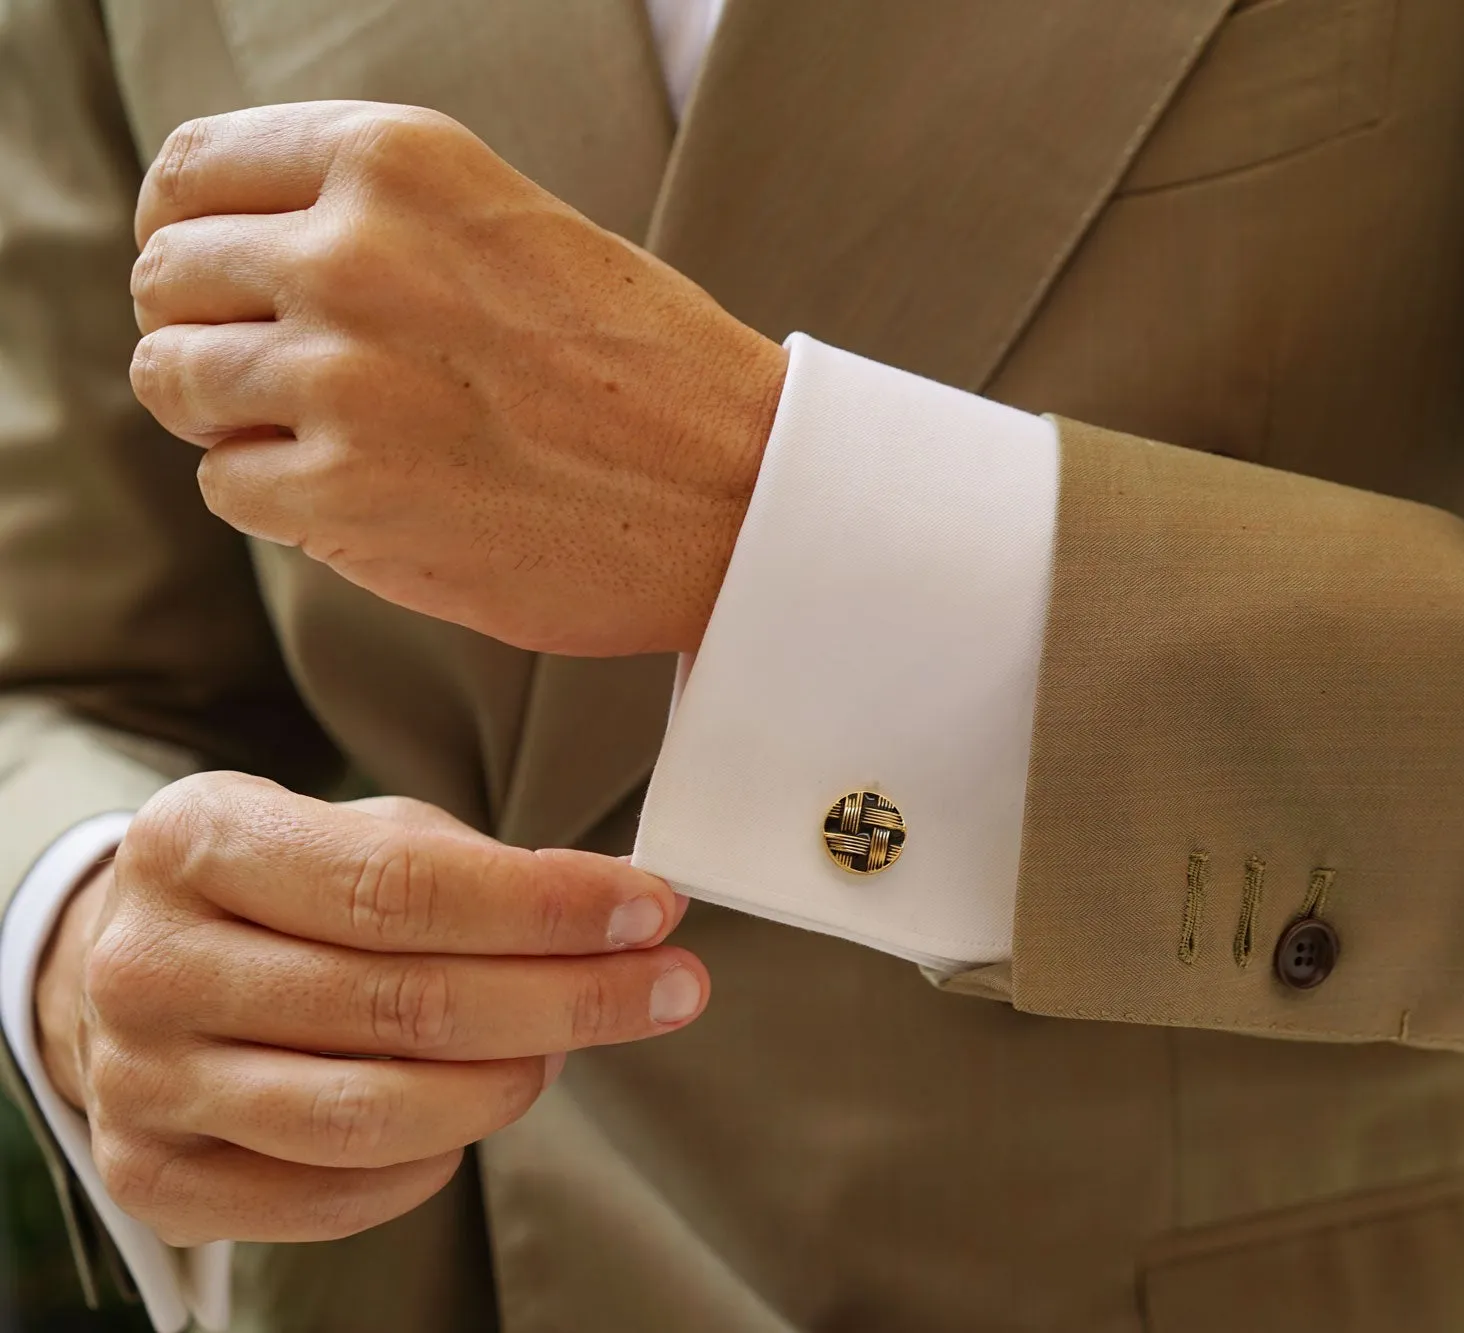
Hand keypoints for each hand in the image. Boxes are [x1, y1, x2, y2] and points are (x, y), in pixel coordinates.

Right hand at [32, 774, 705, 1244]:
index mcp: (195, 840)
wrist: (136, 963)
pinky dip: (434, 1161)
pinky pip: (335, 1194)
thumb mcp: (360, 829)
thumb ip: (478, 867)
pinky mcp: (155, 1177)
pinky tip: (480, 1106)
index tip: (653, 909)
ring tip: (571, 1048)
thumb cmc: (282, 888)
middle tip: (669, 985)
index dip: (546, 907)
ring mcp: (141, 1081)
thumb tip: (624, 911)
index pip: (399, 885)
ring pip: (373, 1113)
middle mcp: (150, 963)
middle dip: (570, 998)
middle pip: (403, 1004)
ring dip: (512, 1084)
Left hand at [127, 101, 787, 656]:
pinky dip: (276, 496)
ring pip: (176, 380)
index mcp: (397, 160)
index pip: (192, 171)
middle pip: (167, 278)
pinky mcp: (343, 494)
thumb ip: (372, 216)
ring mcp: (340, 376)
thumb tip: (226, 251)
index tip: (215, 276)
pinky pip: (226, 484)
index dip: (186, 229)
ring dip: (232, 415)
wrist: (740, 491)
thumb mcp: (510, 221)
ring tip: (330, 435)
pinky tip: (366, 493)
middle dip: (207, 327)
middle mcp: (353, 252)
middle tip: (285, 373)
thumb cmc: (643, 364)